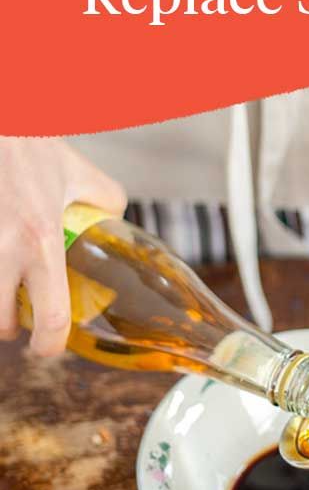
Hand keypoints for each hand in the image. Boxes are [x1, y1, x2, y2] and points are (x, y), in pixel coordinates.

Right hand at [0, 139, 125, 355]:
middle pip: (0, 323)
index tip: (50, 347)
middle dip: (11, 328)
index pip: (51, 316)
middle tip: (21, 320)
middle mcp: (2, 250)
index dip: (51, 345)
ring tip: (4, 294)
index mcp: (41, 241)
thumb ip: (105, 198)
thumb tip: (116, 219)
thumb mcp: (78, 172)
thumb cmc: (27, 143)